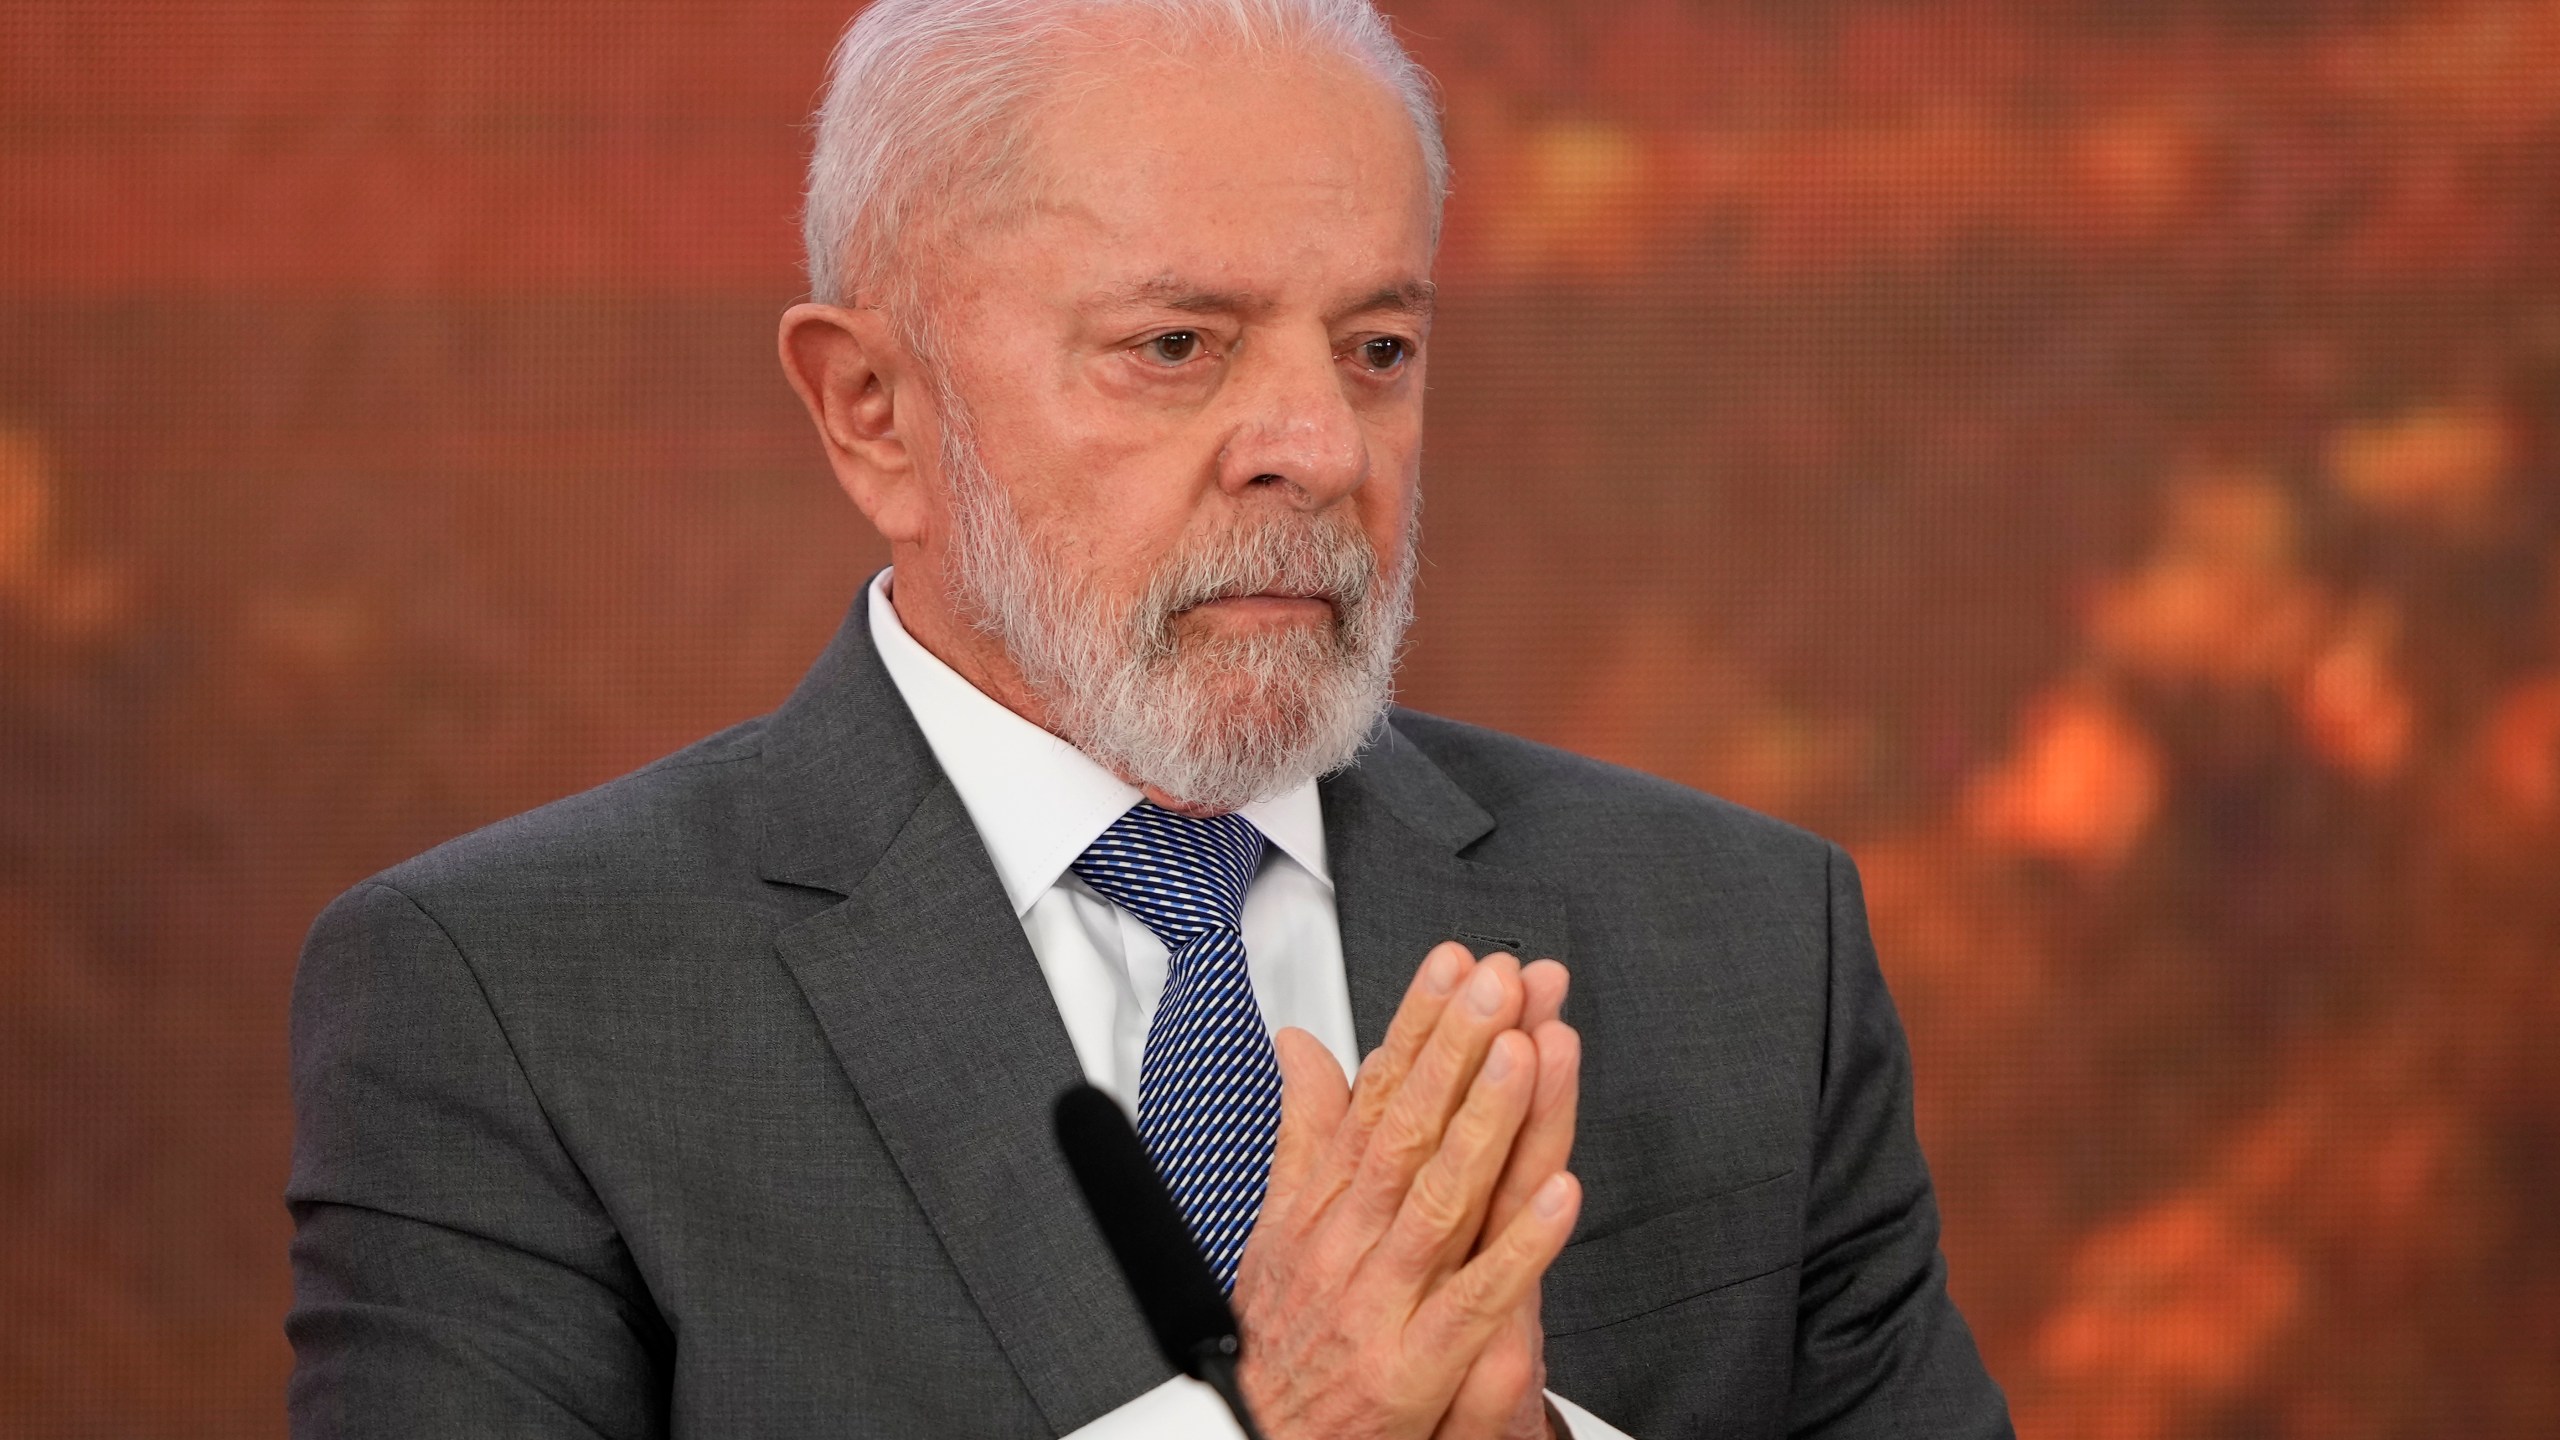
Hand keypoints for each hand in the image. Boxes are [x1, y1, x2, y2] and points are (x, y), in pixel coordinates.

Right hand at [1233, 943, 1581, 1439]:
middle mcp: (1351, 1240)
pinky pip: (1475, 1300)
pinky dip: (1519, 1248)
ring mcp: (1383, 1300)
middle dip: (1458, 1047)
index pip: (1376, 1094)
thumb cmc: (1282, 1334)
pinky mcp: (1415, 1366)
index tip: (1454, 965)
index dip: (1418, 1024)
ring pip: (1442, 1198)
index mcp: (1325, 1202)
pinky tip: (1561, 1197)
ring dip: (1487, 1121)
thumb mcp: (1279, 1221)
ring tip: (1526, 1052)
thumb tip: (1302, 1046)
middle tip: (1501, 981)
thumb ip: (1304, 1129)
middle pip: (1410, 1129)